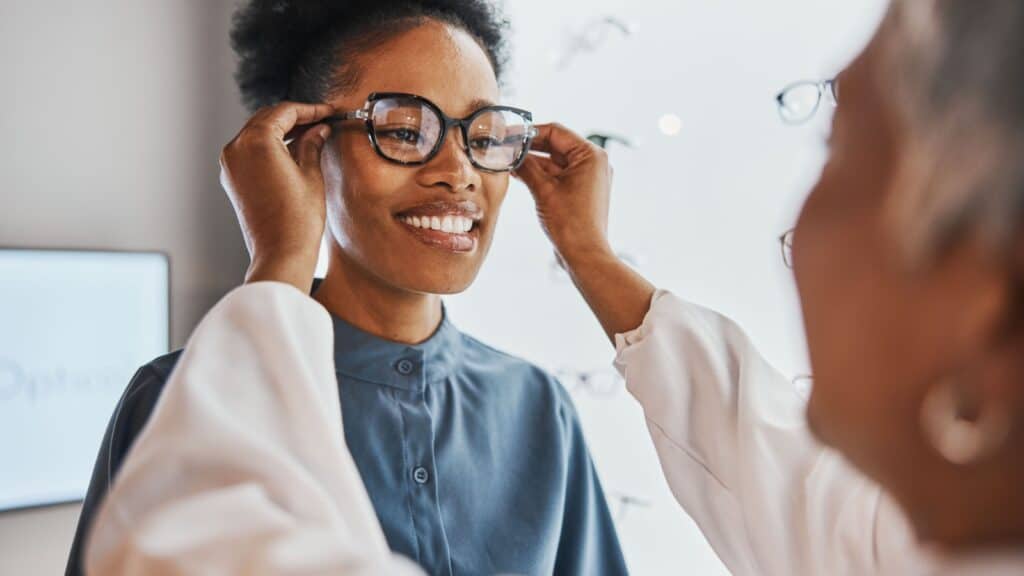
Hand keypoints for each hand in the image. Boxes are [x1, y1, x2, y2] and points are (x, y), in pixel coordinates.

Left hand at [219, 101, 334, 290]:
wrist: (280, 253)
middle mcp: (237, 148)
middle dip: (295, 117)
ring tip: (310, 134)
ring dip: (281, 130)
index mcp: (256, 141)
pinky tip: (291, 151)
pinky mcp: (232, 178)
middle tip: (321, 120)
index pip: (285, 112)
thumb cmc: (298, 219)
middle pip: (267, 118)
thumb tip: (319, 130)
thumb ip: (312, 144)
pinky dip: (269, 145)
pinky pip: (250, 150)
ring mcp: (230, 164)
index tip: (328, 111)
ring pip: (256, 132)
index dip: (310, 109)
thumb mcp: (311, 174)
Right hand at [513, 123, 614, 265]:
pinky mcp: (581, 191)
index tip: (508, 134)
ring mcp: (588, 178)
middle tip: (504, 147)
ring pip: (554, 161)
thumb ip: (526, 166)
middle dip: (529, 147)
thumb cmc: (571, 223)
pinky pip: (558, 175)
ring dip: (532, 162)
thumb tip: (510, 152)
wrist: (584, 254)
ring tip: (508, 161)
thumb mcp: (543, 189)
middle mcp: (593, 163)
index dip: (529, 132)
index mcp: (591, 155)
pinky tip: (520, 174)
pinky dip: (540, 174)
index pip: (555, 132)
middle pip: (555, 145)